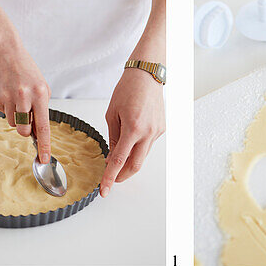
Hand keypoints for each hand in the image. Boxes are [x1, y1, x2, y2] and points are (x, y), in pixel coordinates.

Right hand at [0, 37, 50, 162]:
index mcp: (39, 94)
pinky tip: (7, 92)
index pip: (43, 127)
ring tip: (16, 98)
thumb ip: (42, 111)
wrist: (4, 51)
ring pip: (12, 123)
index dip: (45, 146)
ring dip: (15, 117)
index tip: (45, 159)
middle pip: (23, 131)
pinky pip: (2, 113)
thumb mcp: (42, 88)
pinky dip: (6, 107)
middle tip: (26, 118)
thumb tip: (38, 134)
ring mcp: (7, 97)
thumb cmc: (26, 71)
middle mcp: (23, 96)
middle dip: (26, 131)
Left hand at [100, 68, 164, 196]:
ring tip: (120, 156)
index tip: (105, 190)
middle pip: (135, 165)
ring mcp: (156, 132)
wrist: (147, 75)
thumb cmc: (128, 89)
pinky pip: (147, 145)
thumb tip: (112, 156)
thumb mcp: (113, 113)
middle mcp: (147, 133)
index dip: (110, 177)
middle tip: (112, 179)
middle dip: (123, 175)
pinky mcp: (161, 129)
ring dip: (130, 160)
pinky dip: (138, 147)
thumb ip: (113, 137)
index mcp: (133, 128)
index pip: (119, 160)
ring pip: (142, 156)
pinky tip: (132, 139)